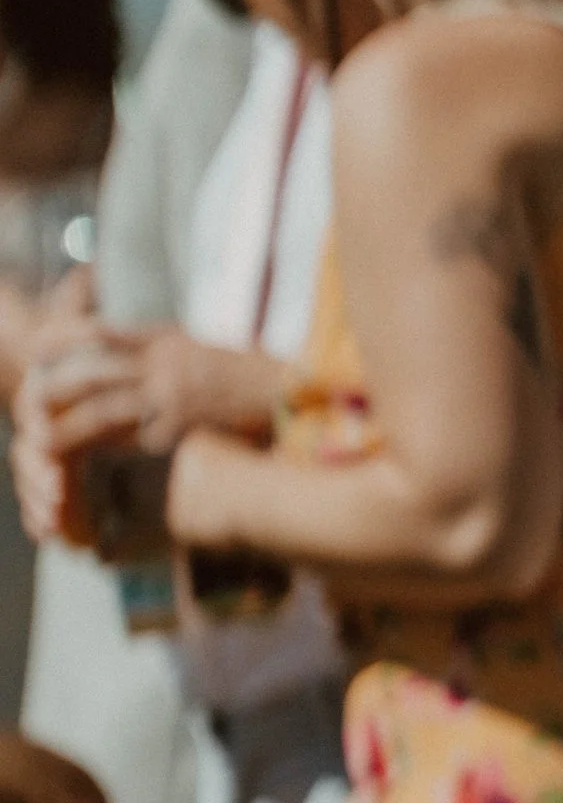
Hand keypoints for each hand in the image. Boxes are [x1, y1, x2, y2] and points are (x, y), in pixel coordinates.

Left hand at [26, 324, 281, 461]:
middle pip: (93, 374)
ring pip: (103, 412)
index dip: (66, 340)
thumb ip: (170, 351)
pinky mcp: (182, 433)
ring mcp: (173, 399)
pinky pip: (134, 445)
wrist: (294, 397)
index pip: (105, 334)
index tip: (38, 346)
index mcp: (170, 341)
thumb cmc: (254, 377)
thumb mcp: (207, 350)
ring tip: (41, 444)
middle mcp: (166, 365)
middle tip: (29, 404)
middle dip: (56, 390)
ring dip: (68, 430)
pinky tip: (87, 468)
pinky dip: (107, 457)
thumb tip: (136, 354)